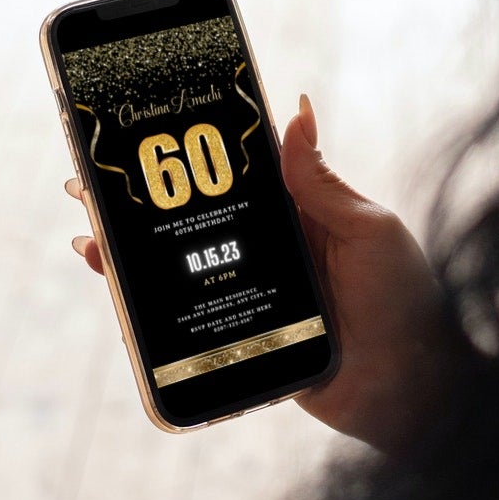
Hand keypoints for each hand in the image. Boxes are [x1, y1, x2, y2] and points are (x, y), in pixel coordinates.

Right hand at [65, 92, 472, 453]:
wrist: (414, 391)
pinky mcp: (245, 344)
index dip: (188, 157)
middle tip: (85, 186)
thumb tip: (297, 108)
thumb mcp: (368, 229)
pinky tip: (118, 300)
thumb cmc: (406, 302)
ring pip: (181, 272)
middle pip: (193, 223)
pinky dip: (149, 315)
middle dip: (140, 206)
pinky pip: (189, 326)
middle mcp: (271, 254)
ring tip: (89, 240)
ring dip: (131, 257)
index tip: (142, 133)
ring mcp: (254, 299)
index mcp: (300, 216)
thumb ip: (322, 181)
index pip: (233, 177)